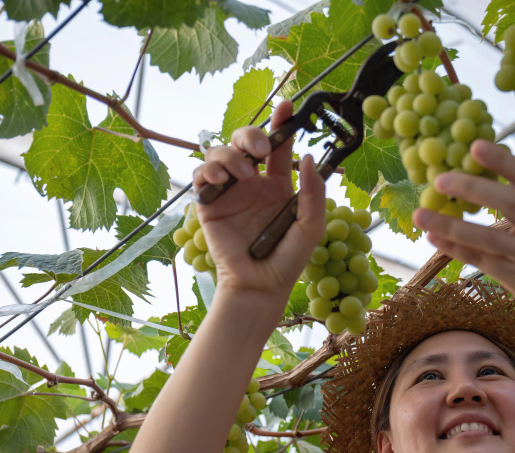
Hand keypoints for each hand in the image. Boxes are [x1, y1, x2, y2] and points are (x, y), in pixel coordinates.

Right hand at [192, 100, 325, 303]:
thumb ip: (314, 192)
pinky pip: (201, 175)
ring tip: (243, 176)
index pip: (279, 146)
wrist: (260, 285)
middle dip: (250, 133)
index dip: (281, 123)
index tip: (287, 106)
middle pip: (244, 140)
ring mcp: (229, 191)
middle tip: (261, 148)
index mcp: (278, 184)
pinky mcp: (208, 203)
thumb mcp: (311, 225)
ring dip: (231, 155)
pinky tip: (221, 179)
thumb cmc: (288, 259)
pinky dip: (208, 169)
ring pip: (220, 152)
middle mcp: (252, 183)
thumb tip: (308, 157)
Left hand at [413, 140, 514, 329]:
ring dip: (451, 225)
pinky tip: (434, 240)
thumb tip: (494, 189)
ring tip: (421, 215)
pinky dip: (456, 250)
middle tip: (439, 179)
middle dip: (472, 188)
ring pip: (488, 237)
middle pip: (508, 202)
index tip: (475, 145)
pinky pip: (482, 261)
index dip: (502, 160)